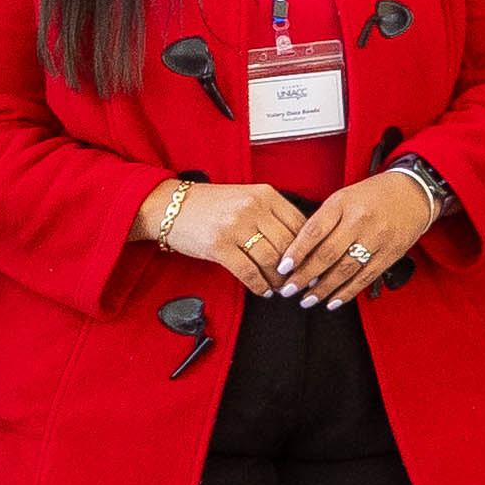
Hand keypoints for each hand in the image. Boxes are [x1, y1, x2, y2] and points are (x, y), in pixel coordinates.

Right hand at [155, 179, 309, 278]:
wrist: (170, 206)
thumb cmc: (212, 206)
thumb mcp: (247, 198)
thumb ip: (273, 215)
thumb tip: (301, 244)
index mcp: (265, 194)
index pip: (300, 224)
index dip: (310, 249)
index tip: (314, 264)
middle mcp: (253, 208)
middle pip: (288, 245)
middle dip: (297, 269)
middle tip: (300, 283)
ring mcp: (235, 226)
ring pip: (271, 261)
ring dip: (279, 280)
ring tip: (281, 289)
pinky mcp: (219, 246)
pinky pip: (248, 272)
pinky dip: (259, 285)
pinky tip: (263, 290)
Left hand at [270, 172, 444, 307]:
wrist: (414, 192)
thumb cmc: (372, 195)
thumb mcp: (344, 197)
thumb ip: (324, 221)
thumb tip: (299, 253)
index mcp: (343, 202)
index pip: (314, 230)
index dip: (297, 252)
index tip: (283, 268)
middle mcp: (360, 220)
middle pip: (327, 254)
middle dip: (305, 276)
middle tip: (289, 290)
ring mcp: (377, 237)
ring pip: (345, 269)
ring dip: (323, 289)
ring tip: (307, 300)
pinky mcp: (391, 253)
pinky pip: (365, 277)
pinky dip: (347, 292)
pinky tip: (333, 301)